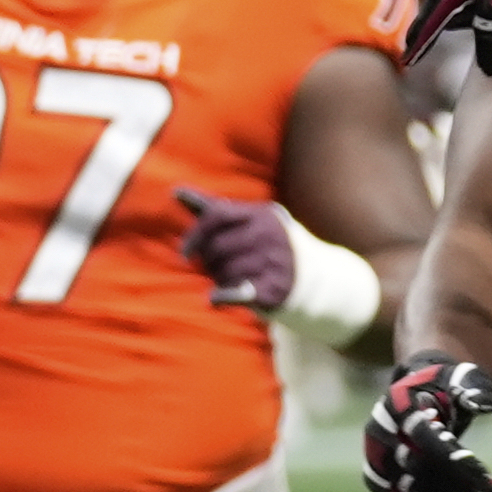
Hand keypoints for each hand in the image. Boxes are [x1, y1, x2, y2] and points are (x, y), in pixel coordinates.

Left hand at [178, 187, 293, 310]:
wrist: (316, 279)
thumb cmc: (271, 246)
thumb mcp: (251, 222)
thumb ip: (215, 209)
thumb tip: (175, 191)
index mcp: (262, 215)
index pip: (216, 216)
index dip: (195, 234)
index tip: (184, 252)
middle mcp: (271, 236)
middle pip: (217, 248)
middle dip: (208, 262)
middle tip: (213, 270)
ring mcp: (276, 262)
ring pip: (224, 271)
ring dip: (219, 280)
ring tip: (229, 281)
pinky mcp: (276, 289)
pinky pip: (237, 293)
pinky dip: (221, 297)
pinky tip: (213, 300)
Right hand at [361, 357, 491, 491]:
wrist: (419, 391)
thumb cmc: (446, 384)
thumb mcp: (462, 377)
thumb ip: (474, 387)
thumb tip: (487, 405)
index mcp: (397, 404)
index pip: (424, 439)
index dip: (455, 463)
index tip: (489, 482)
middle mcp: (379, 433)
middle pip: (420, 471)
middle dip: (462, 489)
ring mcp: (376, 458)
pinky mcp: (378, 479)